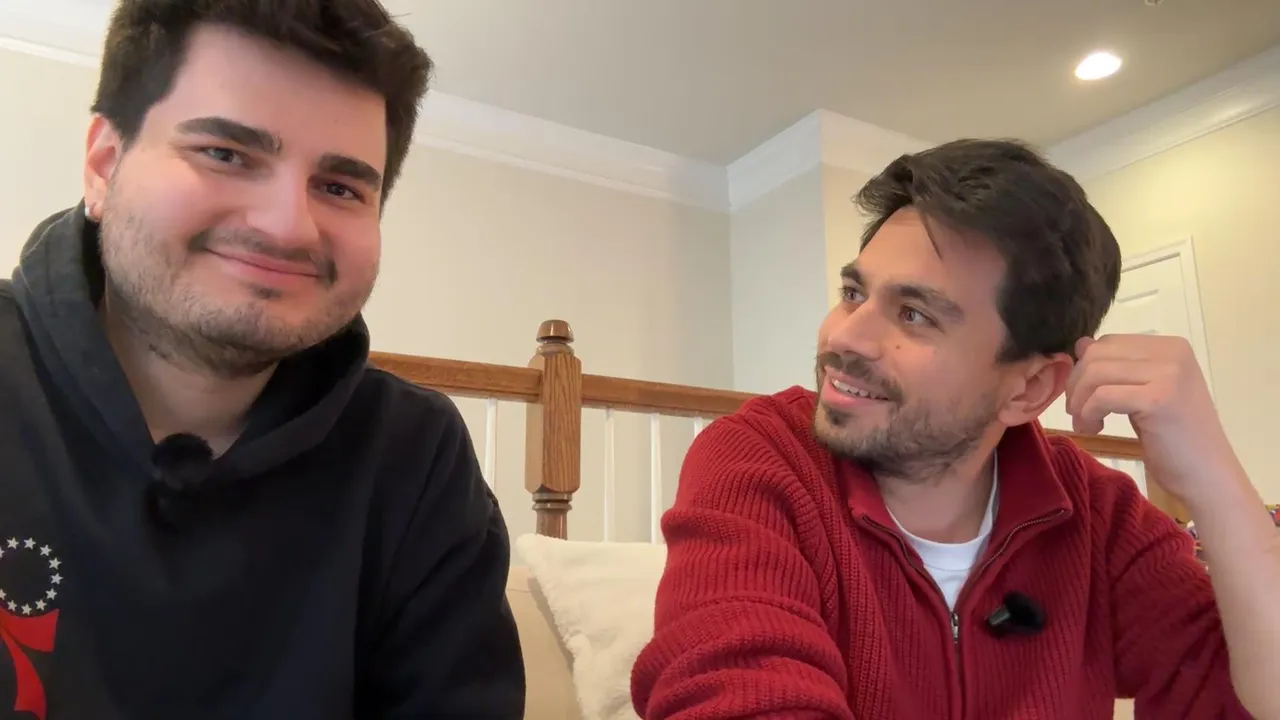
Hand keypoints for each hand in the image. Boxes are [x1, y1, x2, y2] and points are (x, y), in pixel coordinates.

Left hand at [1064, 334, 1237, 504]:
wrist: (1207, 474)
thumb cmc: (1175, 439)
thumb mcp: (1143, 393)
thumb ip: (1117, 367)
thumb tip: (1081, 344)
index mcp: (1171, 346)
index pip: (1108, 342)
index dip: (1084, 369)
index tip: (1083, 398)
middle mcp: (1173, 352)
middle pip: (1097, 355)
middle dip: (1076, 385)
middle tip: (1078, 414)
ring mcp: (1169, 373)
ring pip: (1096, 373)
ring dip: (1080, 402)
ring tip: (1086, 425)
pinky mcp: (1159, 398)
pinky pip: (1102, 396)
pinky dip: (1088, 414)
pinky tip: (1095, 429)